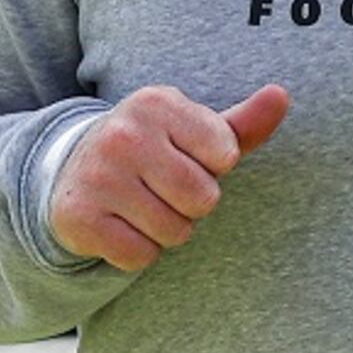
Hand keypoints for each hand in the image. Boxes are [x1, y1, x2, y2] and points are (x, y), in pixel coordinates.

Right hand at [47, 84, 289, 271]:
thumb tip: (280, 96)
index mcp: (157, 103)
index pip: (225, 156)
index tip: (184, 159)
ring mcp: (97, 176)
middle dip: (191, 204)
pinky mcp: (78, 217)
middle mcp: (123, 134)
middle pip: (203, 198)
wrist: (73, 171)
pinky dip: (136, 251)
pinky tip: (118, 224)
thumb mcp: (195, 132)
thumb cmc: (154, 152)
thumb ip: (243, 124)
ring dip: (165, 229)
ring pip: (174, 232)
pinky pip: (140, 256)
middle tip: (161, 189)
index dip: (212, 168)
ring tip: (139, 205)